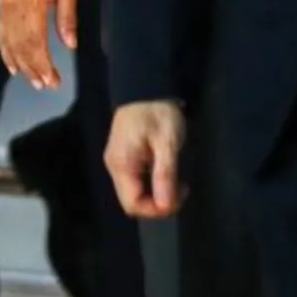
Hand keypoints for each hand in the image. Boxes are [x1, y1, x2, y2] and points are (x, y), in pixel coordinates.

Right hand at [0, 0, 77, 89]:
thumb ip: (67, 15)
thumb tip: (70, 44)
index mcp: (33, 5)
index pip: (36, 41)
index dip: (43, 63)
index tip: (53, 79)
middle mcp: (15, 10)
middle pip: (22, 47)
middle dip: (34, 69)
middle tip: (45, 85)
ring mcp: (4, 10)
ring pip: (10, 44)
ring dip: (21, 65)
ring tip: (32, 80)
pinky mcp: (0, 9)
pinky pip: (1, 35)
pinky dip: (6, 53)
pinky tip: (12, 66)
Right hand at [107, 100, 187, 219]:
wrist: (145, 87)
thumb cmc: (158, 113)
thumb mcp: (167, 143)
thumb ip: (165, 175)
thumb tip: (165, 206)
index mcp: (122, 164)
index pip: (132, 204)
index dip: (156, 209)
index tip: (179, 196)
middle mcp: (114, 167)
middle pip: (132, 201)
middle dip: (158, 202)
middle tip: (182, 187)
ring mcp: (116, 162)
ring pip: (134, 192)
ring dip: (157, 193)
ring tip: (177, 179)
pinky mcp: (123, 157)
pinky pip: (135, 181)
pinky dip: (152, 183)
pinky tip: (166, 171)